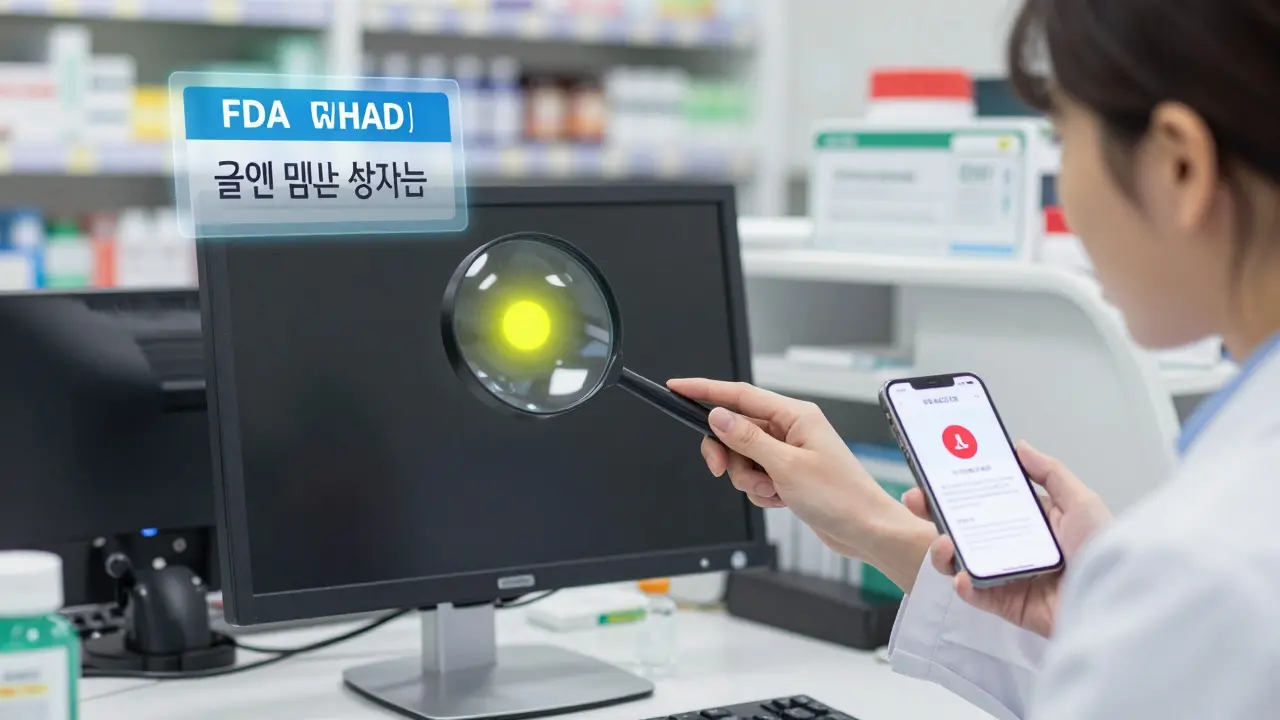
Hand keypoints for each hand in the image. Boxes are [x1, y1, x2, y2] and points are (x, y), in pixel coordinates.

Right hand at [668, 378, 936, 591]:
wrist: (865, 530)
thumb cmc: (840, 496)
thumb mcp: (785, 466)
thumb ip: (747, 439)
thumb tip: (718, 416)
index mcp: (795, 415)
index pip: (740, 394)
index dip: (706, 390)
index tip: (678, 387)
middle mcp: (791, 429)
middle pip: (736, 429)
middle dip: (728, 454)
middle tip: (720, 469)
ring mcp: (789, 452)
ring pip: (742, 457)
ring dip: (748, 478)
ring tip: (772, 490)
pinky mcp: (788, 474)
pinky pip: (755, 476)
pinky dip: (760, 491)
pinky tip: (780, 499)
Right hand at [903, 441, 1110, 637]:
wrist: (1118, 605)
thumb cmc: (1109, 553)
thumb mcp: (1082, 502)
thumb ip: (1050, 472)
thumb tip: (1020, 446)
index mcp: (1031, 521)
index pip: (986, 499)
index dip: (959, 487)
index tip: (935, 474)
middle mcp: (1015, 546)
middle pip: (965, 527)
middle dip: (935, 513)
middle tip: (916, 499)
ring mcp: (1008, 576)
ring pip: (962, 560)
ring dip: (943, 550)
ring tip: (944, 543)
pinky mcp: (1007, 605)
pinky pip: (976, 595)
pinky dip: (964, 585)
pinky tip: (963, 576)